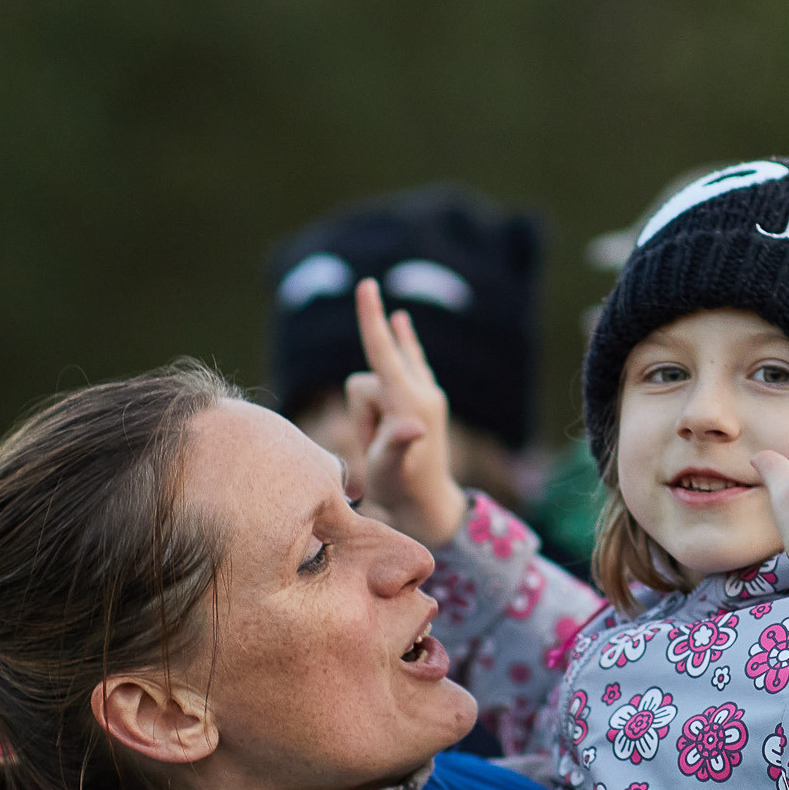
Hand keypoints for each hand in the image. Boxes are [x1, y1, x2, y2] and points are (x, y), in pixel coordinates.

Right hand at [346, 278, 468, 546]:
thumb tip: (413, 427)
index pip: (382, 351)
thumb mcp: (391, 470)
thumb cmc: (402, 489)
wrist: (428, 505)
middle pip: (367, 380)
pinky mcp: (426, 398)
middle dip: (361, 411)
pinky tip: (400, 320)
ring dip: (369, 414)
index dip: (371, 318)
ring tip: (381, 444)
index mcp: (410, 402)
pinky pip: (405, 364)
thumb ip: (396, 444)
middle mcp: (422, 390)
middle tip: (373, 447)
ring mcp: (426, 392)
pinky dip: (400, 346)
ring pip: (374, 385)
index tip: (367, 284)